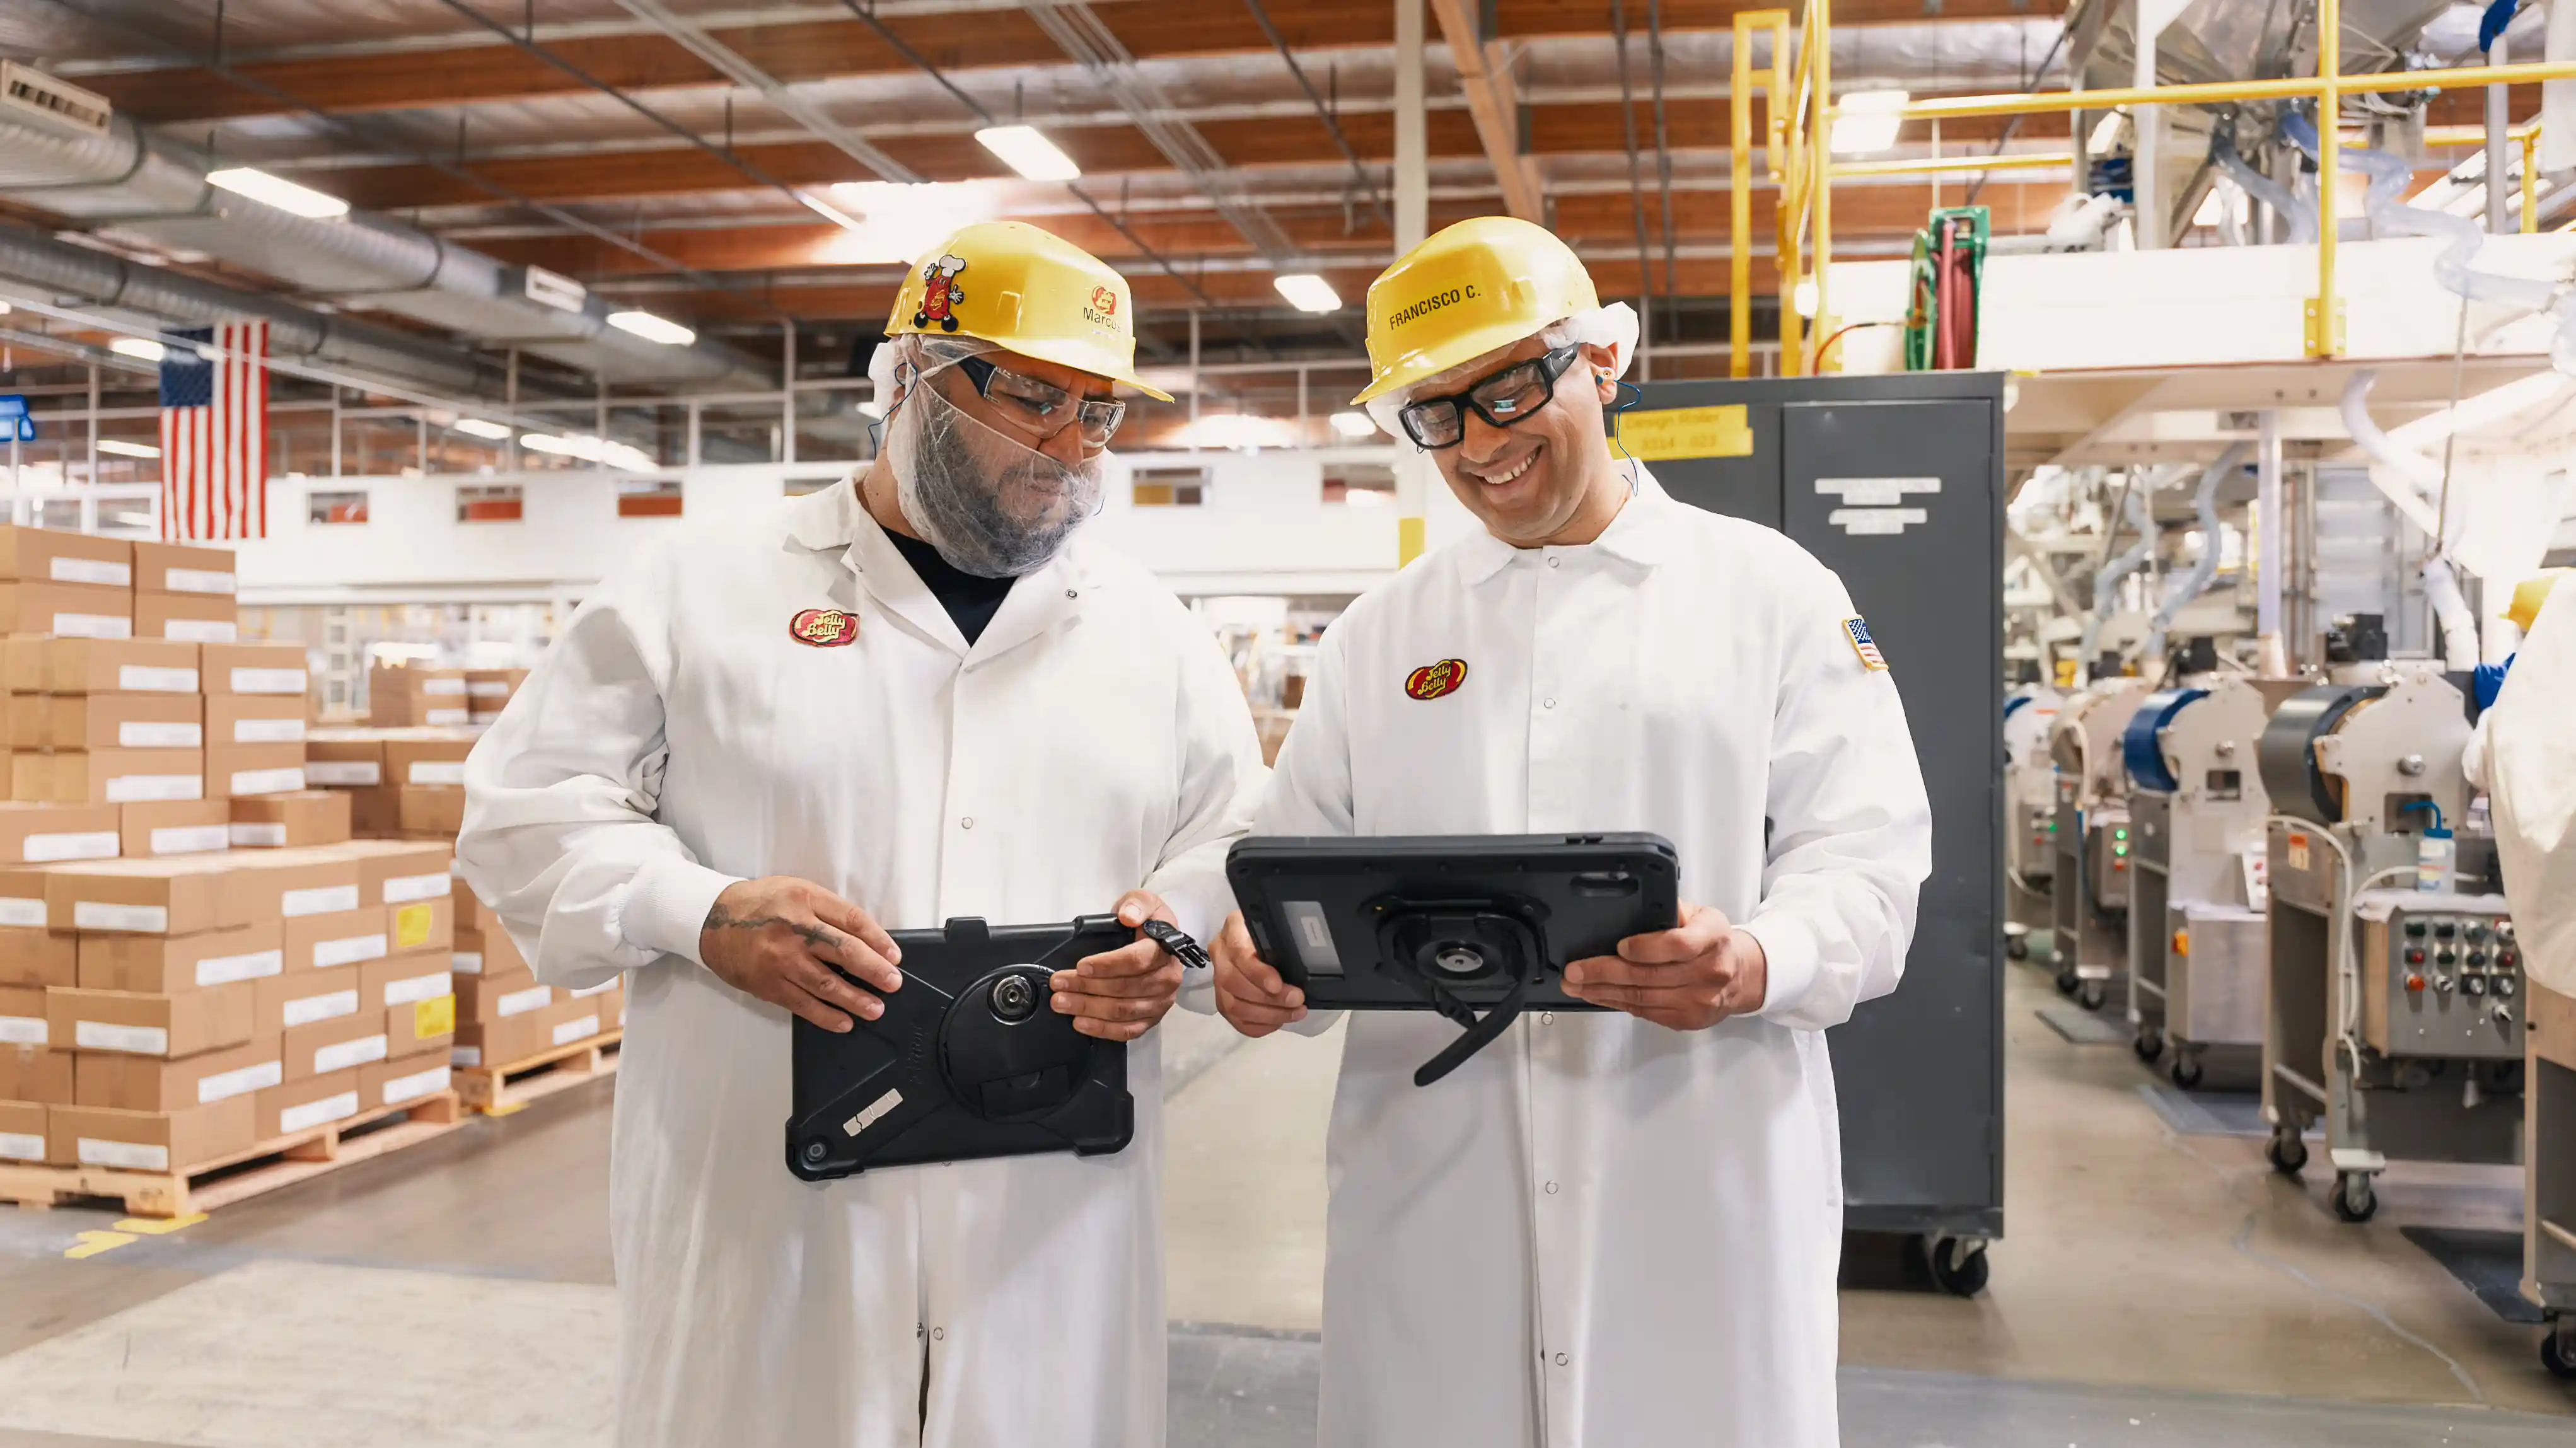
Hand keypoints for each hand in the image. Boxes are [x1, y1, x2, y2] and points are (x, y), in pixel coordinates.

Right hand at [698, 877, 901, 1032]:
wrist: (713, 920)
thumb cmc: (761, 904)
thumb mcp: (797, 891)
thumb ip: (830, 911)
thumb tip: (868, 939)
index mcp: (805, 900)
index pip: (852, 920)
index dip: (878, 940)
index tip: (894, 956)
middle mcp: (794, 929)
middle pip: (844, 951)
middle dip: (874, 970)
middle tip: (893, 983)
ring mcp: (780, 960)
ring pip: (826, 983)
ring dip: (855, 999)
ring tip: (875, 1008)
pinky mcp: (768, 984)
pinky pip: (803, 1004)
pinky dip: (826, 1016)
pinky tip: (844, 1021)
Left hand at [1050, 892, 1186, 1041]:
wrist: (1161, 943)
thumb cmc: (1149, 923)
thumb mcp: (1144, 901)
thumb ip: (1137, 903)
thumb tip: (1128, 915)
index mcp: (1165, 950)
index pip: (1136, 960)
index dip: (1106, 965)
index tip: (1081, 966)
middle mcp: (1167, 979)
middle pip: (1123, 988)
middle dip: (1085, 987)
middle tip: (1058, 984)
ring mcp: (1161, 1002)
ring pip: (1122, 1011)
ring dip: (1088, 1008)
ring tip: (1061, 1002)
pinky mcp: (1152, 1018)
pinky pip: (1127, 1030)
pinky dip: (1102, 1029)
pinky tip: (1080, 1022)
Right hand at [1209, 910, 1307, 1037]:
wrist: (1258, 941)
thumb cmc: (1273, 932)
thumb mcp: (1279, 927)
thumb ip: (1285, 939)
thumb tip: (1309, 957)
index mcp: (1233, 928)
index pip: (1238, 952)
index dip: (1257, 973)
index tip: (1278, 985)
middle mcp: (1220, 953)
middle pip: (1234, 982)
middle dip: (1268, 998)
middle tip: (1297, 1001)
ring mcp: (1218, 979)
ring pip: (1233, 1005)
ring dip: (1267, 1015)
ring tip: (1295, 1012)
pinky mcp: (1222, 1000)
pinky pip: (1236, 1020)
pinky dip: (1259, 1025)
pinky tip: (1279, 1021)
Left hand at [1561, 902, 1765, 1030]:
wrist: (1742, 975)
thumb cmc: (1714, 940)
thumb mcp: (1701, 914)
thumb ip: (1671, 910)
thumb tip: (1632, 910)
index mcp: (1713, 937)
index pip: (1677, 945)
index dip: (1645, 948)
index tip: (1618, 946)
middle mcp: (1710, 971)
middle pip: (1649, 976)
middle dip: (1604, 973)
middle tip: (1574, 971)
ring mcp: (1699, 1000)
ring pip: (1642, 997)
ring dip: (1603, 992)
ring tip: (1576, 985)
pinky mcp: (1688, 1019)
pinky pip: (1646, 1012)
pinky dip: (1618, 1003)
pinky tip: (1599, 995)